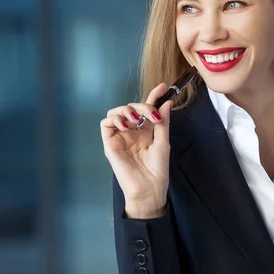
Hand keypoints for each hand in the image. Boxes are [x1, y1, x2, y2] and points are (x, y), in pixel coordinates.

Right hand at [101, 83, 172, 217]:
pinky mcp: (110, 143)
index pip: (146, 108)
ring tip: (136, 120)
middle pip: (132, 107)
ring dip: (127, 110)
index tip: (164, 86)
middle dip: (143, 106)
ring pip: (117, 111)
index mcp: (145, 130)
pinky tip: (126, 125)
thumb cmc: (157, 169)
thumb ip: (162, 122)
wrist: (149, 188)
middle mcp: (132, 131)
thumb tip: (167, 102)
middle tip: (152, 115)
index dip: (154, 95)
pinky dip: (114, 119)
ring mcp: (120, 136)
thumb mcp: (163, 142)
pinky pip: (105, 123)